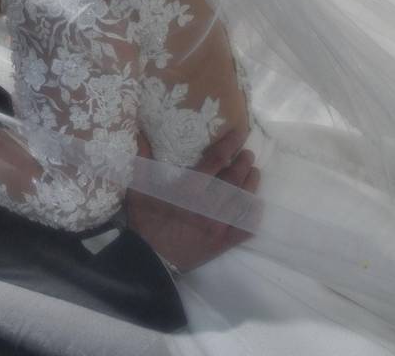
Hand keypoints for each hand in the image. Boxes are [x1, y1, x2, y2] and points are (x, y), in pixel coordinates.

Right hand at [126, 128, 259, 272]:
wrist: (151, 261)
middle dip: (243, 163)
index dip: (229, 145)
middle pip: (234, 178)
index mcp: (190, 191)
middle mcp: (209, 206)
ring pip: (243, 200)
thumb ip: (143, 161)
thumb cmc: (145, 224)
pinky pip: (245, 228)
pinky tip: (255, 205)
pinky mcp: (223, 243)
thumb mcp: (139, 190)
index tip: (239, 134)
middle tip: (248, 154)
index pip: (216, 161)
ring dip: (251, 184)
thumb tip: (141, 134)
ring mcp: (219, 226)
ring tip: (254, 172)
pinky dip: (253, 216)